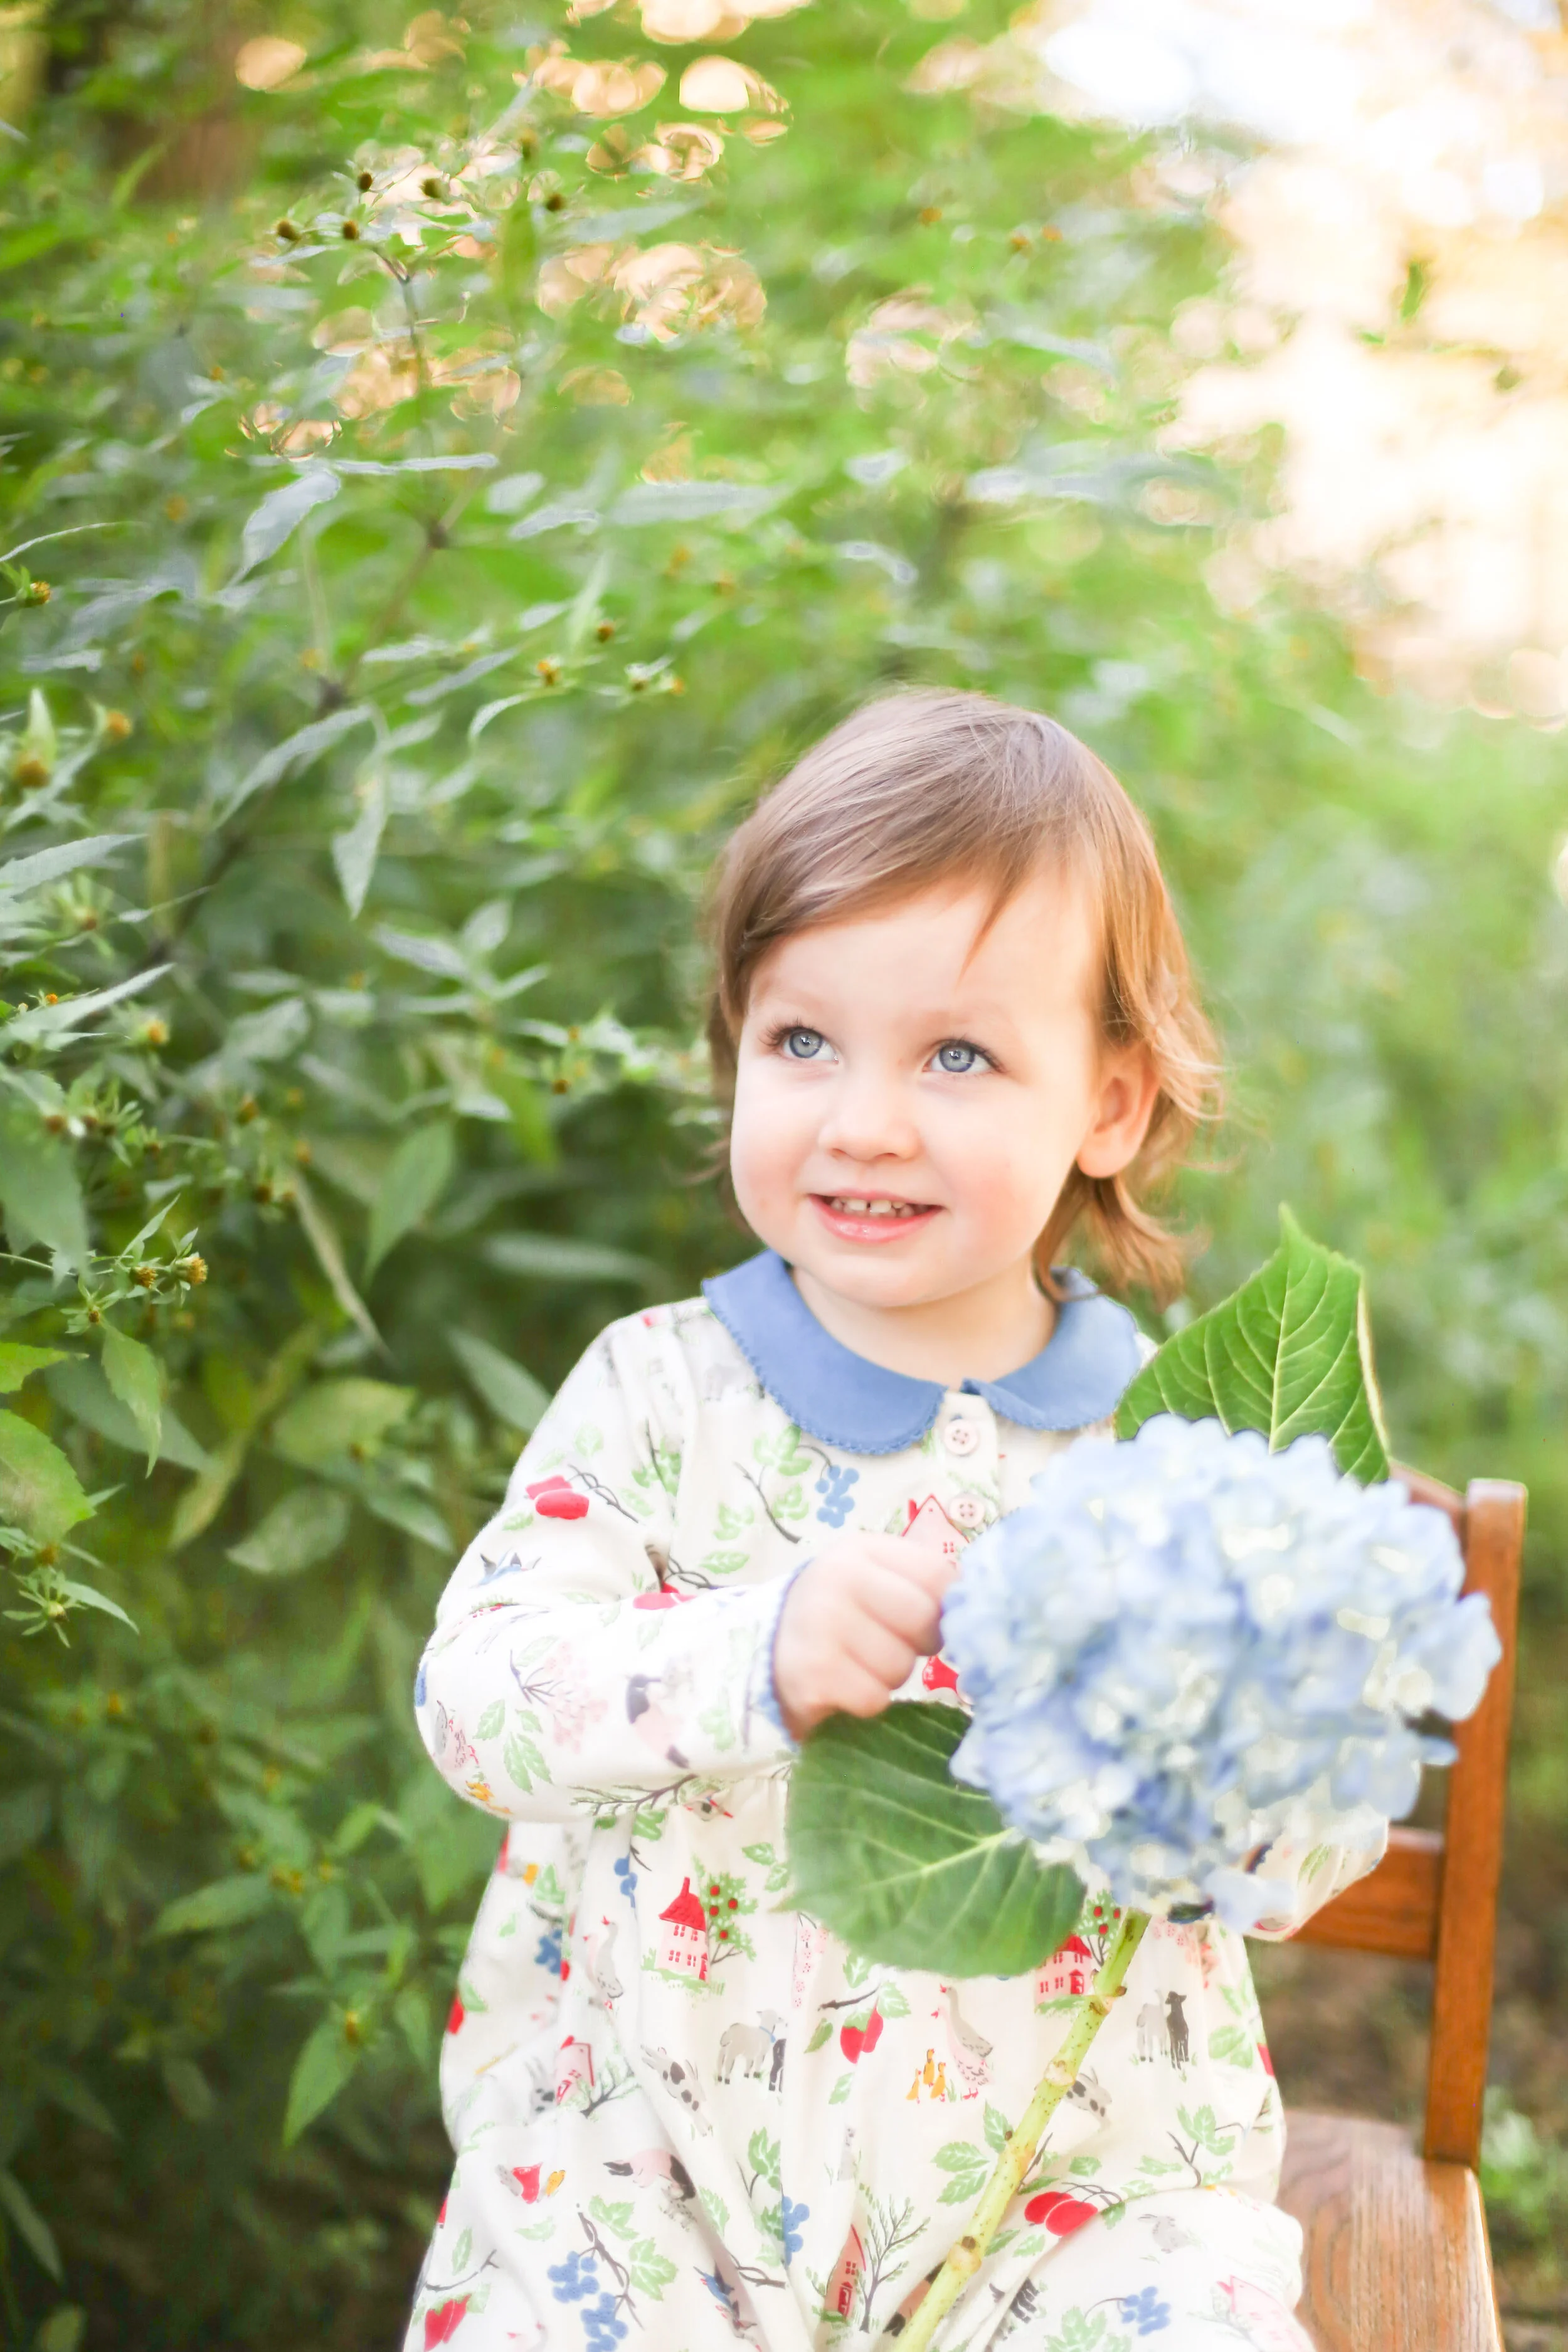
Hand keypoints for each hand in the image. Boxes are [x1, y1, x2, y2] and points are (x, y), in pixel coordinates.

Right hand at [773, 1531, 956, 1742]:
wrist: (767, 1653)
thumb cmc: (839, 1616)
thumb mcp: (875, 1581)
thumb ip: (921, 1585)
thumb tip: (980, 1609)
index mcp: (861, 1550)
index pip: (939, 1576)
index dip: (944, 1609)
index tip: (925, 1622)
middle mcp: (837, 1578)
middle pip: (924, 1621)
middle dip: (916, 1645)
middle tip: (888, 1646)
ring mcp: (821, 1626)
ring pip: (900, 1666)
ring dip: (888, 1677)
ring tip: (858, 1665)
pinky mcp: (812, 1676)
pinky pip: (874, 1699)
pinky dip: (866, 1702)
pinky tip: (844, 1687)